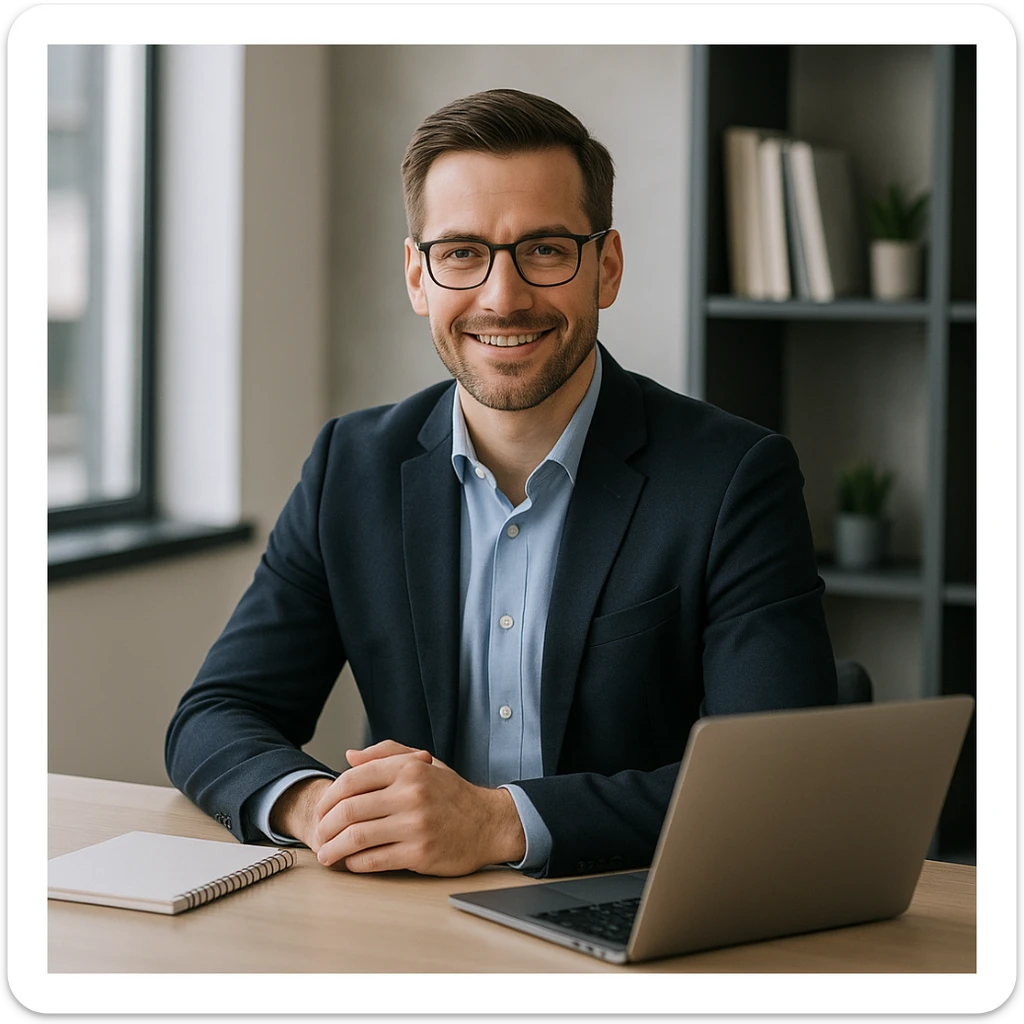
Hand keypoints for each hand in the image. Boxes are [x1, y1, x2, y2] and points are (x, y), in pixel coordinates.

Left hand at [313, 740, 525, 875]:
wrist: (488, 823)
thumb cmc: (451, 794)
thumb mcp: (424, 763)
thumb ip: (386, 754)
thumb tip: (349, 756)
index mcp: (409, 769)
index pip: (353, 779)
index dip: (329, 797)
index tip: (321, 810)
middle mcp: (411, 794)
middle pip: (349, 810)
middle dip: (325, 826)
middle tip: (318, 835)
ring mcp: (416, 825)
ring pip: (357, 837)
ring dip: (333, 849)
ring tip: (326, 855)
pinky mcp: (420, 853)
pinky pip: (374, 860)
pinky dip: (355, 863)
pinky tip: (351, 863)